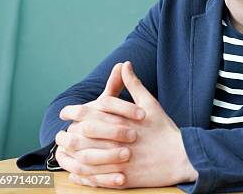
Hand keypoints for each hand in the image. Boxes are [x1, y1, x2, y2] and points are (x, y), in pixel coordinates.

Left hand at [59, 61, 197, 188]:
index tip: (65, 112)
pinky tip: (76, 172)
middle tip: (60, 134)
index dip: (74, 111)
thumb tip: (124, 64)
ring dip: (71, 157)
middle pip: (83, 137)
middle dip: (68, 135)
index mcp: (122, 121)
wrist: (181, 156)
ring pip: (85, 160)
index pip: (90, 112)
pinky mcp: (121, 178)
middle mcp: (117, 140)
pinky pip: (95, 178)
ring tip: (64, 153)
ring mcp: (118, 161)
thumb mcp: (150, 103)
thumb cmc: (164, 129)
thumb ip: (134, 84)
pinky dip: (82, 175)